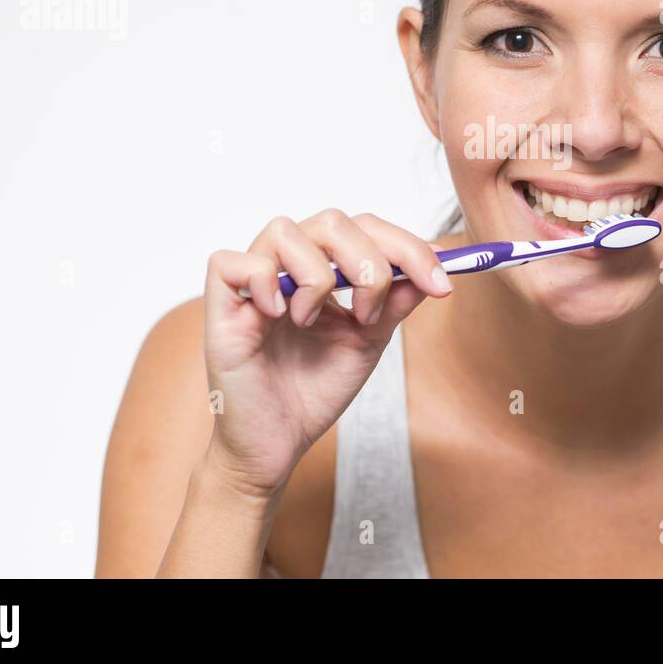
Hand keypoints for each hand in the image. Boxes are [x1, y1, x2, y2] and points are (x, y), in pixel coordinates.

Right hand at [200, 209, 451, 498]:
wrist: (278, 443)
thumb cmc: (314, 390)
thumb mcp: (369, 341)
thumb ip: (396, 302)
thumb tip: (432, 269)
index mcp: (326, 268)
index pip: (367, 229)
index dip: (408, 248)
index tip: (442, 284)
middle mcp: (289, 264)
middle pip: (332, 220)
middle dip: (367, 262)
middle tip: (370, 314)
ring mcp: (253, 281)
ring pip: (285, 230)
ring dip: (315, 277)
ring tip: (313, 321)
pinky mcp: (220, 303)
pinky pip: (231, 261)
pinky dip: (264, 282)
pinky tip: (277, 316)